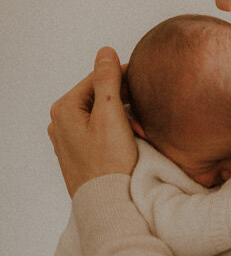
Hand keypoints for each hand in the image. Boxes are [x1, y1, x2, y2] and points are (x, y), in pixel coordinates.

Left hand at [48, 47, 137, 197]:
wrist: (107, 203)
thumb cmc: (109, 163)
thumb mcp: (111, 114)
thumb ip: (107, 79)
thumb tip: (105, 52)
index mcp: (64, 109)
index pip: (96, 79)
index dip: (122, 77)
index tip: (143, 82)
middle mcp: (60, 122)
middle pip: (98, 97)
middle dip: (123, 102)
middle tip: (144, 113)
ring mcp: (67, 139)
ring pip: (99, 114)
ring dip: (122, 117)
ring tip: (139, 130)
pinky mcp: (77, 153)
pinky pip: (97, 131)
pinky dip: (115, 131)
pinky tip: (129, 140)